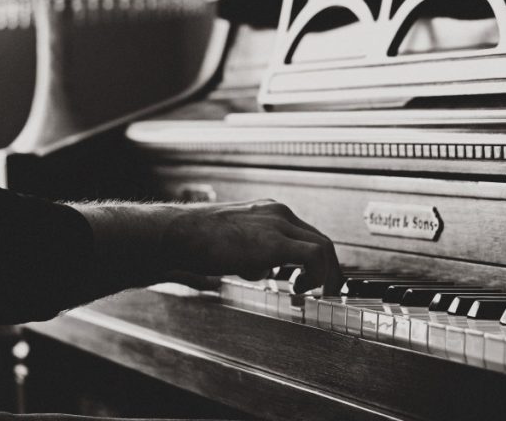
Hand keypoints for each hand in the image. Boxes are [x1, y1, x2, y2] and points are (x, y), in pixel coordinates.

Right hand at [161, 199, 341, 293]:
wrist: (177, 234)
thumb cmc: (195, 242)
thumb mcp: (233, 246)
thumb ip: (252, 255)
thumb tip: (260, 272)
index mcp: (267, 211)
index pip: (305, 233)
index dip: (314, 258)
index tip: (313, 277)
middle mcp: (277, 213)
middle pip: (320, 239)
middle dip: (328, 268)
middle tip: (327, 290)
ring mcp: (278, 224)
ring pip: (323, 247)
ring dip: (326, 274)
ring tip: (315, 294)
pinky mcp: (275, 241)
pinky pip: (315, 256)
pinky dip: (317, 275)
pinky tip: (300, 290)